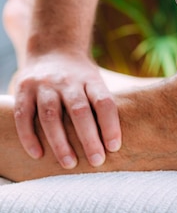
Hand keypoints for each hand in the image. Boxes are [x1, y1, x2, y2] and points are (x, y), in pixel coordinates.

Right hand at [12, 52, 120, 168]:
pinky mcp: (23, 90)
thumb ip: (102, 105)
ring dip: (60, 142)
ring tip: (70, 163)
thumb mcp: (96, 82)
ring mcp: (44, 85)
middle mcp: (68, 81)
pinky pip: (24, 116)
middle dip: (89, 139)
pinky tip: (38, 154)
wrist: (53, 49)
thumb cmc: (81, 77)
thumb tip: (116, 142)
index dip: (110, 125)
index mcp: (91, 80)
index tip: (114, 147)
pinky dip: (29, 137)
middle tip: (97, 161)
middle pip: (79, 111)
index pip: (104, 102)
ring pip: (51, 115)